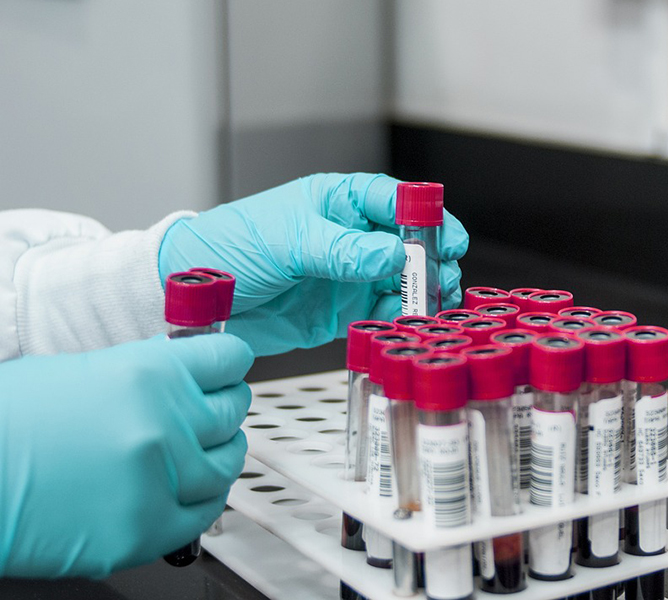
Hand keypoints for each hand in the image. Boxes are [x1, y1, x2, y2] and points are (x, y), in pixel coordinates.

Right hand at [0, 334, 253, 577]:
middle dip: (222, 408)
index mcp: (150, 373)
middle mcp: (165, 423)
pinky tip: (188, 490)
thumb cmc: (9, 423)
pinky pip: (205, 512)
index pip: (230, 359)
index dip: (228, 364)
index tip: (226, 370)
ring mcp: (161, 479)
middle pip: (233, 410)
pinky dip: (202, 498)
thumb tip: (185, 375)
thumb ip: (146, 373)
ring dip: (218, 454)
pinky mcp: (148, 529)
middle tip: (209, 412)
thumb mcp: (83, 372)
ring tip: (200, 452)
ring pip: (227, 463)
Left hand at [157, 173, 469, 355]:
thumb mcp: (289, 242)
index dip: (426, 217)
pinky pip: (379, 313)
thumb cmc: (229, 247)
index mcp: (337, 203)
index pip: (395, 201)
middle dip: (431, 261)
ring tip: (427, 307)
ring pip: (400, 282)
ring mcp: (347, 275)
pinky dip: (395, 319)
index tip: (448, 237)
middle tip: (442, 279)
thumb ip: (344, 250)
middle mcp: (348, 237)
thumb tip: (394, 254)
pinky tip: (401, 323)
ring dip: (418, 293)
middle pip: (407, 244)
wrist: (192, 297)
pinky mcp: (340, 312)